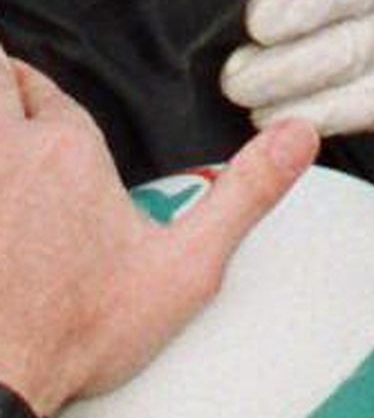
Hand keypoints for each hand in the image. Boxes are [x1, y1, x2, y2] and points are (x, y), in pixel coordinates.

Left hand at [0, 52, 313, 417]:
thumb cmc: (78, 337)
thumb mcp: (187, 268)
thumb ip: (246, 193)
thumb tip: (299, 134)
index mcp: (67, 154)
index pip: (43, 89)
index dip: (42, 92)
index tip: (46, 109)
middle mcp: (5, 157)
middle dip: (4, 80)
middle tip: (12, 96)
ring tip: (6, 129)